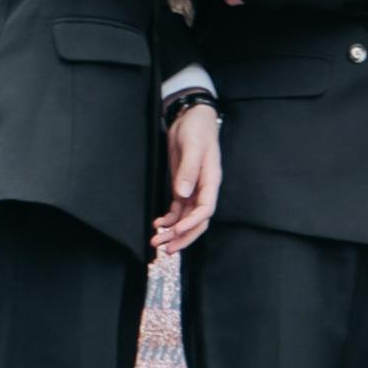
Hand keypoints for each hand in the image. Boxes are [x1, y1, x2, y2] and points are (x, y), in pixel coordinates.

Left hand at [156, 100, 223, 252]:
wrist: (191, 118)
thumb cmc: (197, 130)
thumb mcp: (193, 146)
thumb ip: (189, 170)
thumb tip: (183, 193)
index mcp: (211, 180)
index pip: (206, 209)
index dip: (192, 223)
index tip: (176, 230)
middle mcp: (204, 188)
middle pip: (198, 220)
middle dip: (183, 236)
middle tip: (166, 249)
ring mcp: (193, 189)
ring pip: (186, 218)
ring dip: (173, 232)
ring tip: (157, 241)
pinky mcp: (183, 186)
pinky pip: (178, 210)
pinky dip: (168, 219)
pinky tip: (157, 224)